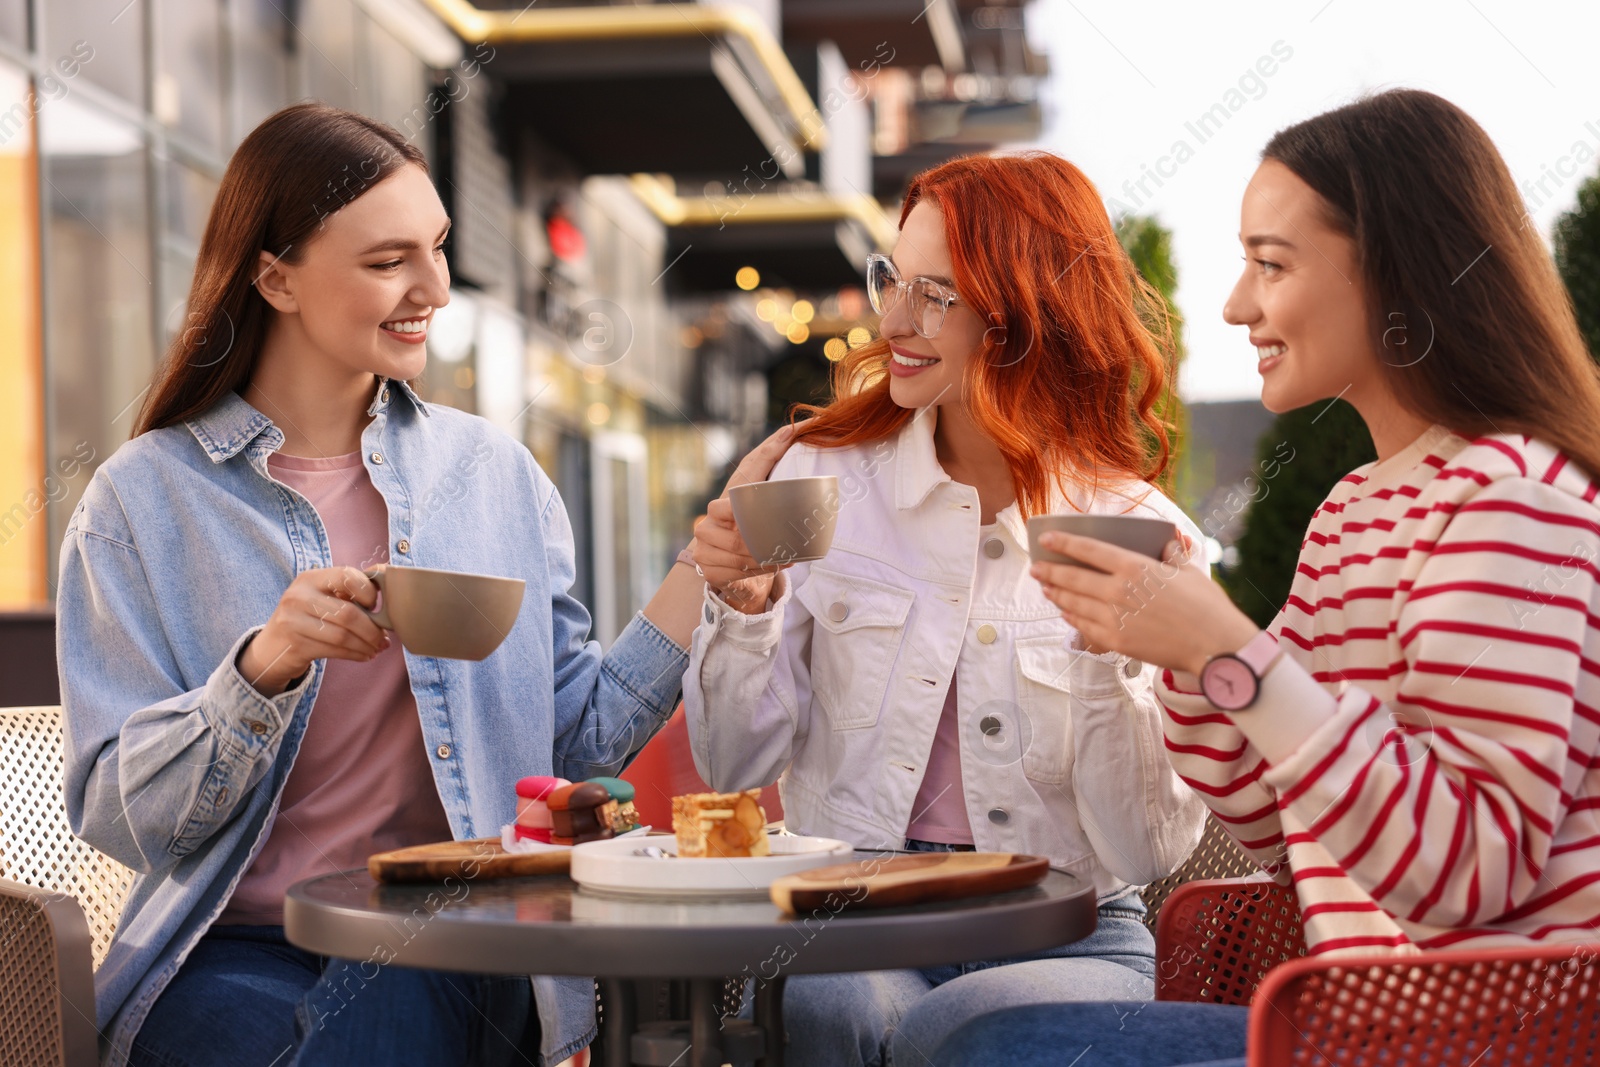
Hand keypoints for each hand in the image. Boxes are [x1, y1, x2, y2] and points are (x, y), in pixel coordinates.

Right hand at [237, 566, 388, 695]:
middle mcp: (298, 596)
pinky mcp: (295, 645)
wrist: (272, 648)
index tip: (376, 606)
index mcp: (310, 578)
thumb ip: (350, 590)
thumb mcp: (322, 597)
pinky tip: (364, 655)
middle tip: (383, 638)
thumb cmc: (307, 618)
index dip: (368, 591)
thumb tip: (391, 587)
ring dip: (366, 644)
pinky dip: (355, 654)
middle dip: (372, 629)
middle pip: (348, 612)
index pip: (346, 575)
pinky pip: (334, 650)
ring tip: (377, 649)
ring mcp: (293, 621)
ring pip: (343, 635)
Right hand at [686, 424, 796, 614]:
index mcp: (717, 508)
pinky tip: (772, 566)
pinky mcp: (711, 574)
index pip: (719, 510)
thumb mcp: (757, 481)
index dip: (738, 515)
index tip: (758, 518)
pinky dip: (758, 573)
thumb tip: (791, 428)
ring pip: (738, 560)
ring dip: (765, 560)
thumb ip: (770, 455)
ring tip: (785, 556)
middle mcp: (705, 531)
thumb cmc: (749, 510)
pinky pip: (736, 576)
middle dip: (763, 543)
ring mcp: (705, 554)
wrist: (737, 550)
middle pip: (735, 541)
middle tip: (788, 543)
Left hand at [1029, 532, 1258, 674]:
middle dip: (1050, 572)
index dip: (1063, 543)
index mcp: (1134, 568)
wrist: (1215, 647)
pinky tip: (1066, 613)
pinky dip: (1071, 618)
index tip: (1045, 538)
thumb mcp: (1188, 571)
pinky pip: (1084, 627)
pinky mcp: (1116, 641)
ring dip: (1056, 594)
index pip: (1088, 551)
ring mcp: (1114, 618)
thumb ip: (1171, 555)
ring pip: (1074, 603)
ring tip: (1046, 588)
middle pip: (1073, 579)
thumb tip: (1167, 543)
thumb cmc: (1206, 606)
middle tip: (1036, 568)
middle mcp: (1118, 591)